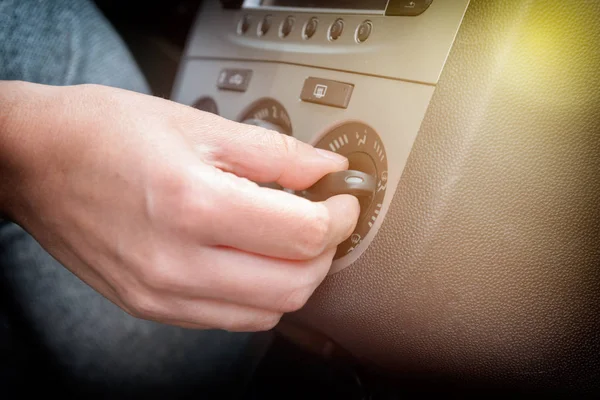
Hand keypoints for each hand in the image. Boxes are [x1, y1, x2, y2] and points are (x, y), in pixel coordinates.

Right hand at [1, 82, 359, 330]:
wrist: (36, 161)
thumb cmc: (104, 133)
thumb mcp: (198, 125)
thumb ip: (276, 154)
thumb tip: (326, 169)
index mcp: (192, 204)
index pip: (301, 235)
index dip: (339, 217)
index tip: (342, 200)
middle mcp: (176, 262)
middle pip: (294, 286)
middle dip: (325, 252)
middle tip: (324, 220)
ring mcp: (161, 293)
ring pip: (267, 312)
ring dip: (295, 277)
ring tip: (289, 239)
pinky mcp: (152, 306)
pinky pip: (230, 319)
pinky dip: (258, 294)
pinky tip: (251, 259)